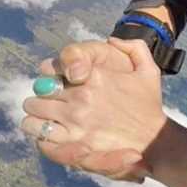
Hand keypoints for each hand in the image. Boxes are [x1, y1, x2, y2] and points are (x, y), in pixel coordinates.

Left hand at [22, 39, 166, 180]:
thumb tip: (112, 40)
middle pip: (39, 93)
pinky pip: (40, 137)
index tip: (58, 84)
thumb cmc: (149, 106)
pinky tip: (49, 135)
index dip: (51, 76)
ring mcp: (75, 122)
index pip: (51, 69)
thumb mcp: (149, 71)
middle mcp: (81, 98)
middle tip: (52, 104)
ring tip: (47, 120)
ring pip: (33, 115)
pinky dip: (41, 136)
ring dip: (36, 117)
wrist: (154, 141)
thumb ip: (134, 48)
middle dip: (42, 97)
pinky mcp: (72, 146)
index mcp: (94, 77)